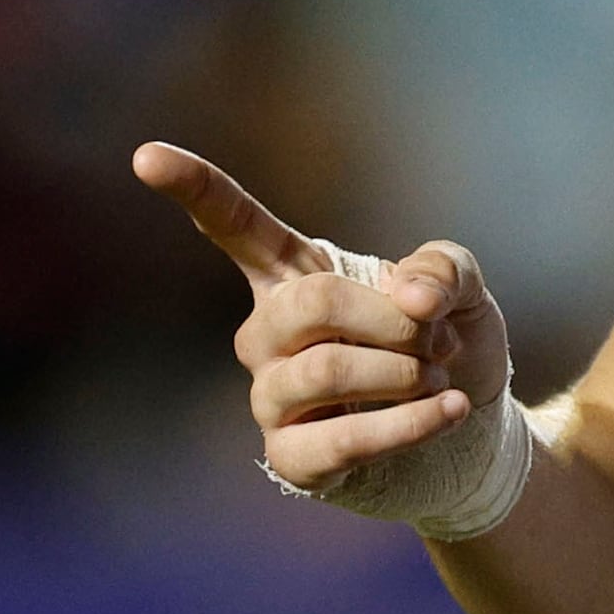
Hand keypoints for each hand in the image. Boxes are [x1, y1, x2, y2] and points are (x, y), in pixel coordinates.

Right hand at [130, 141, 519, 514]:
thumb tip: (411, 298)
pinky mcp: (292, 457)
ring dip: (402, 374)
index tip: (146, 156)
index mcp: (292, 274)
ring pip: (324, 374)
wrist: (468, 428)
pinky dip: (408, 424)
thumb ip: (441, 271)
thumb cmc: (445, 343)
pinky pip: (342, 440)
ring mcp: (271, 397)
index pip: (234, 224)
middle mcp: (266, 332)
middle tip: (437, 338)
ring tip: (438, 377)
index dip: (194, 189)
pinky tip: (448, 411)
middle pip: (310, 304)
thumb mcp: (459, 288)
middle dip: (391, 320)